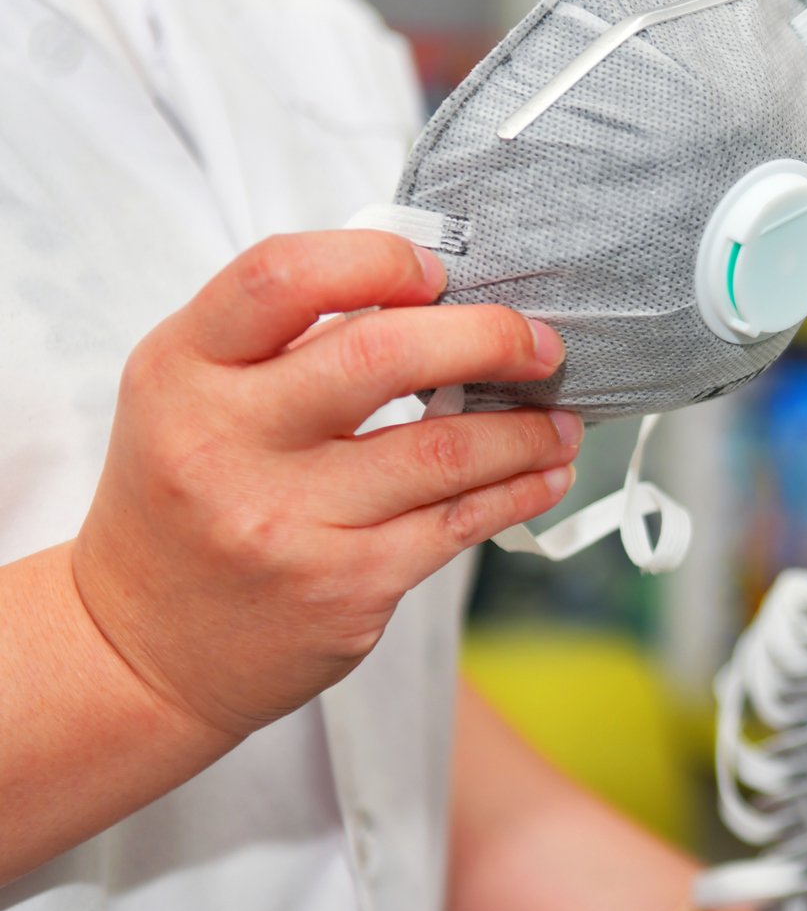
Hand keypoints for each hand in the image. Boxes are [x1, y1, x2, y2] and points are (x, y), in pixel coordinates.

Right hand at [71, 229, 582, 738]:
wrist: (141, 650)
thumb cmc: (187, 498)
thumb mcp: (193, 396)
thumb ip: (285, 340)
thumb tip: (431, 299)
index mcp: (183, 370)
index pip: (281, 277)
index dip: (376, 260)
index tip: (436, 274)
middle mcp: (226, 443)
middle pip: (384, 355)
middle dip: (489, 338)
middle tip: (540, 345)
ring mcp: (288, 521)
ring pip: (444, 451)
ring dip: (525, 430)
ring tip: (560, 419)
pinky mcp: (346, 587)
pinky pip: (459, 524)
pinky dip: (519, 491)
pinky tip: (544, 474)